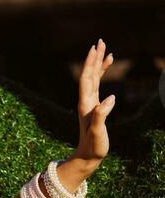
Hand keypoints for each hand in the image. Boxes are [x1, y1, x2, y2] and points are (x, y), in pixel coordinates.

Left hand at [73, 38, 114, 170]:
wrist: (87, 156)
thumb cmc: (93, 146)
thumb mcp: (97, 132)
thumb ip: (101, 115)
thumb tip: (111, 98)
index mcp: (86, 104)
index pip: (86, 78)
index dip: (90, 63)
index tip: (94, 48)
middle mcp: (86, 101)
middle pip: (89, 74)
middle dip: (94, 58)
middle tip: (100, 41)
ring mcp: (90, 103)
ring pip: (93, 78)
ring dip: (98, 64)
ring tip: (105, 49)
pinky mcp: (94, 106)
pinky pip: (98, 86)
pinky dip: (102, 76)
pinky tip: (108, 68)